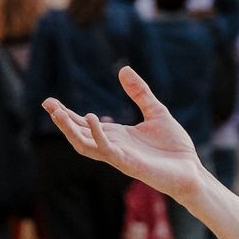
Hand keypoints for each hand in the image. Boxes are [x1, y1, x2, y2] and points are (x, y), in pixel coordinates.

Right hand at [43, 64, 202, 200]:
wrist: (192, 170)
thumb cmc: (174, 147)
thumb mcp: (156, 112)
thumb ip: (140, 93)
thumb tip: (123, 69)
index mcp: (117, 135)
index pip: (85, 124)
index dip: (67, 114)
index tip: (49, 102)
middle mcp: (114, 146)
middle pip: (79, 134)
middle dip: (62, 120)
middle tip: (47, 104)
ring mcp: (119, 157)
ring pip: (85, 145)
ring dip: (70, 130)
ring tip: (58, 113)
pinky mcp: (129, 164)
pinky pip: (107, 151)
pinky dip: (97, 135)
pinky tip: (91, 118)